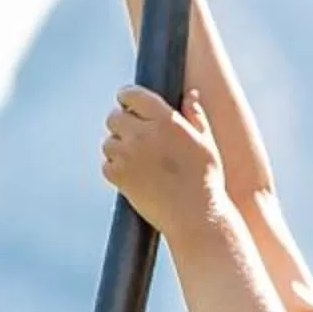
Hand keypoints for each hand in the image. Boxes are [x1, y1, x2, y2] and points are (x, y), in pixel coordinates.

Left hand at [100, 84, 226, 237]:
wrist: (196, 217)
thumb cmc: (206, 180)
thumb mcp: (206, 144)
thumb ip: (195, 116)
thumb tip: (191, 95)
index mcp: (166, 120)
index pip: (131, 94)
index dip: (127, 98)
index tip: (129, 105)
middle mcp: (143, 134)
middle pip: (114, 117)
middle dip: (122, 125)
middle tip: (136, 138)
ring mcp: (128, 155)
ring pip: (108, 142)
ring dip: (118, 148)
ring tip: (139, 162)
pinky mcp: (119, 177)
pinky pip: (106, 164)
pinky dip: (116, 169)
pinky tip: (135, 176)